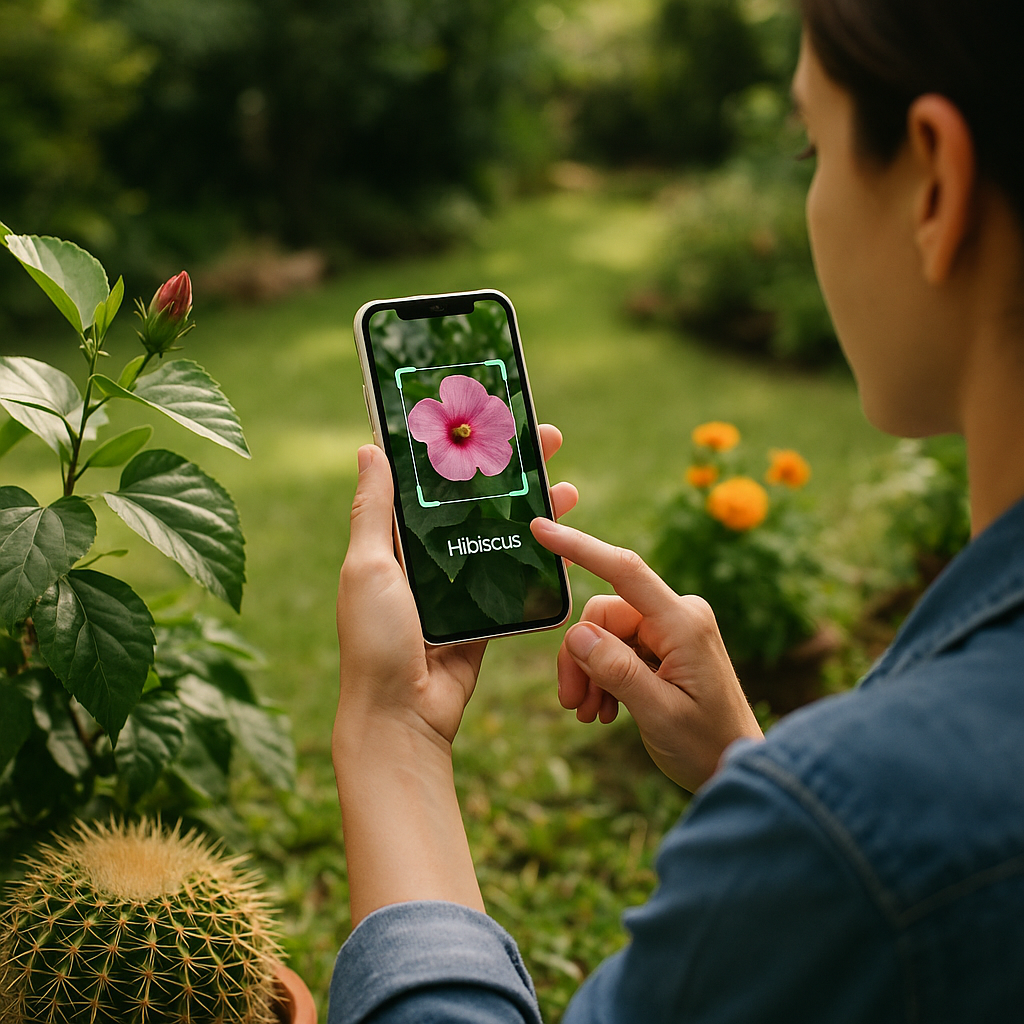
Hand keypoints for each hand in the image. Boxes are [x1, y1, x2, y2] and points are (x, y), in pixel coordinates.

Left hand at [334, 425, 577, 754]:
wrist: (402, 717)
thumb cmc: (376, 641)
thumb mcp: (368, 567)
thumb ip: (375, 511)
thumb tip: (370, 447)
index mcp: (393, 543)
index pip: (430, 482)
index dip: (460, 449)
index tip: (491, 418)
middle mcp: (425, 560)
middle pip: (474, 503)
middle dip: (509, 471)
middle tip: (545, 440)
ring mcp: (457, 588)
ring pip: (500, 537)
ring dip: (533, 509)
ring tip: (566, 483)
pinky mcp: (484, 615)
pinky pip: (514, 578)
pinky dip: (538, 557)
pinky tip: (564, 534)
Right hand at [530, 519, 762, 791]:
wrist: (736, 768)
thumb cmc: (707, 745)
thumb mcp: (660, 715)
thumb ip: (618, 671)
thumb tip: (579, 635)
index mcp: (683, 623)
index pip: (624, 571)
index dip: (580, 546)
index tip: (541, 528)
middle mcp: (679, 616)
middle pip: (603, 616)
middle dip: (580, 657)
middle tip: (573, 704)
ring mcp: (672, 630)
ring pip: (604, 634)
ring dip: (590, 672)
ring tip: (590, 713)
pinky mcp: (666, 645)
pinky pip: (617, 647)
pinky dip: (603, 675)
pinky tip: (604, 709)